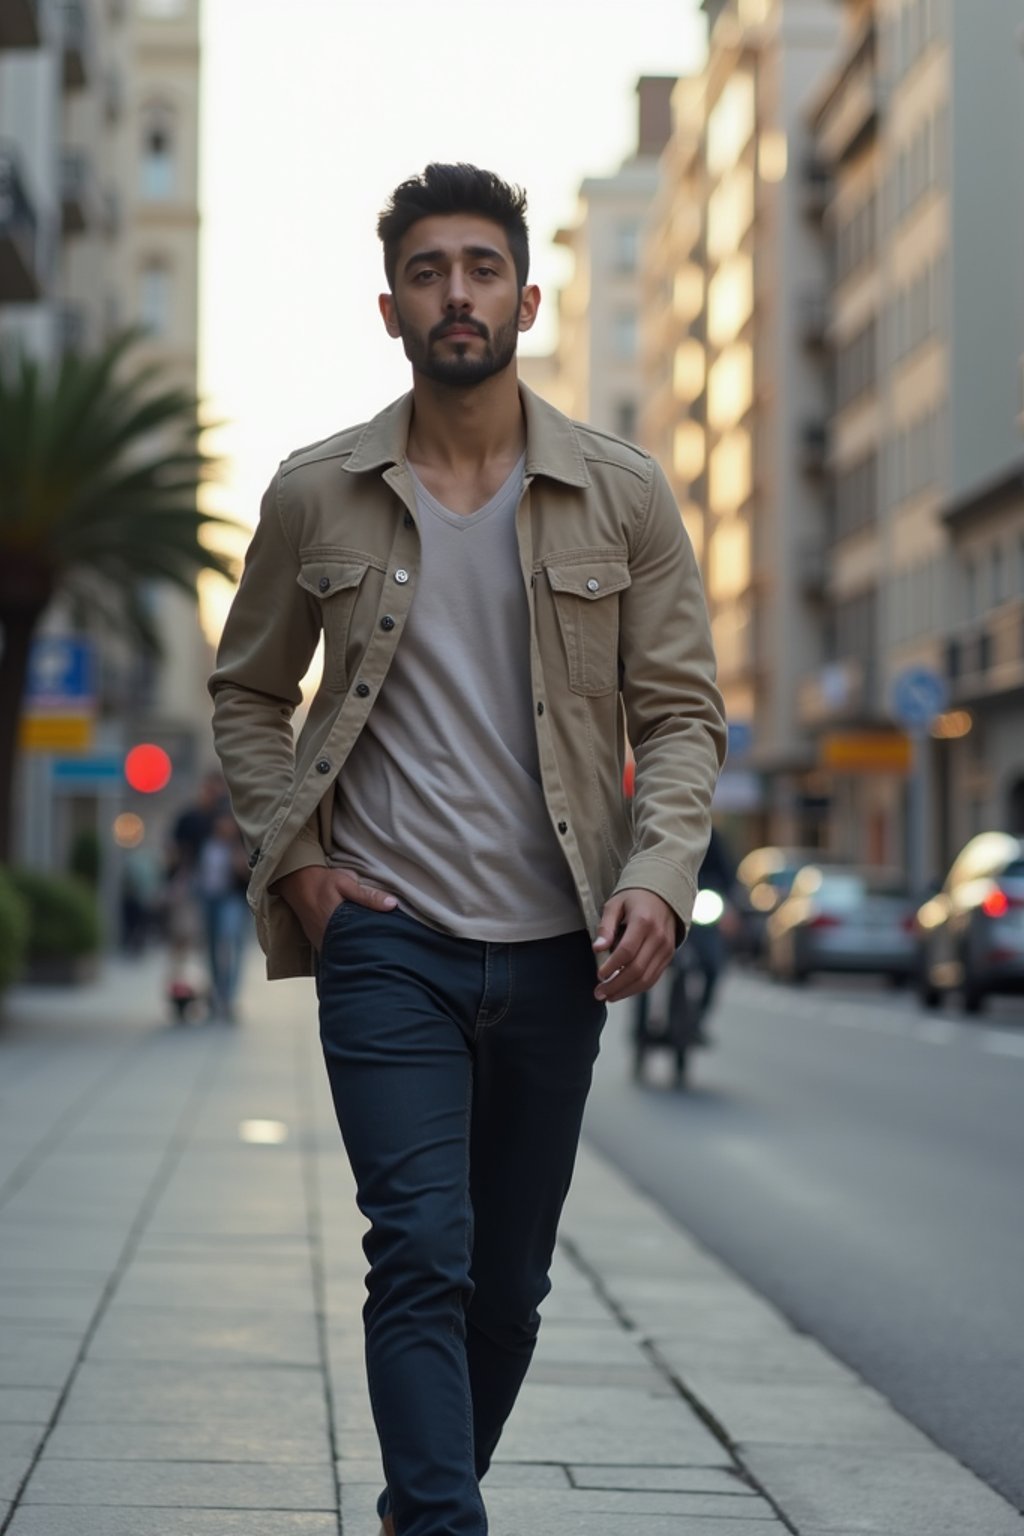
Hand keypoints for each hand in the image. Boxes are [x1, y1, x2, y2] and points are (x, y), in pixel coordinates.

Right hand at [272, 865, 396, 949]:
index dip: (373, 949)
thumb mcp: (347, 883)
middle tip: (384, 951)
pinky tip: (355, 944)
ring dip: (354, 951)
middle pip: (351, 952)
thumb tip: (393, 904)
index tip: (387, 950)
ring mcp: (319, 941)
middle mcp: (325, 937)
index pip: (359, 945)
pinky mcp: (317, 941)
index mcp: (334, 924)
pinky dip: (344, 948)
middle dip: (366, 953)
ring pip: (341, 952)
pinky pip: (333, 949)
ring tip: (373, 951)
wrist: (297, 880)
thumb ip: (368, 895)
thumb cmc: (323, 881)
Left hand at [592, 889, 677, 1001]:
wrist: (663, 895)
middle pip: (637, 969)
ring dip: (626, 991)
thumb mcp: (615, 904)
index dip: (612, 966)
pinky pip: (653, 977)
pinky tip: (623, 990)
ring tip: (608, 996)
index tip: (599, 975)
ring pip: (646, 978)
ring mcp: (666, 948)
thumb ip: (606, 927)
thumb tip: (597, 949)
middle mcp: (658, 937)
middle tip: (599, 993)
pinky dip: (637, 987)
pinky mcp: (668, 956)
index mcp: (643, 921)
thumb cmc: (634, 899)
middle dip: (616, 985)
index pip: (627, 951)